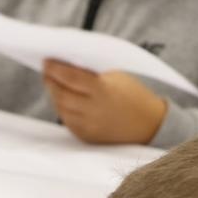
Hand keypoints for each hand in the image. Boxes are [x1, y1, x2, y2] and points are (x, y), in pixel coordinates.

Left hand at [43, 61, 168, 144]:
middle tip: (46, 70)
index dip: (55, 69)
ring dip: (54, 94)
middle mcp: (94, 110)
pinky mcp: (87, 137)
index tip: (46, 60)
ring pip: (61, 108)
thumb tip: (66, 64)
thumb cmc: (133, 94)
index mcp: (103, 90)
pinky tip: (62, 98)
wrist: (150, 124)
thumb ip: (91, 72)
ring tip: (52, 83)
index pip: (70, 77)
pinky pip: (68, 121)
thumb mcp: (116, 76)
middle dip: (51, 81)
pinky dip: (62, 108)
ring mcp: (89, 126)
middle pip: (61, 94)